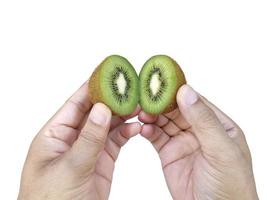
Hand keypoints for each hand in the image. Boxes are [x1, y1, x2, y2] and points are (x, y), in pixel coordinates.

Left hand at [18, 81, 140, 199]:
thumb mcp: (70, 168)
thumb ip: (88, 138)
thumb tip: (102, 109)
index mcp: (55, 134)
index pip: (76, 104)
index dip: (92, 87)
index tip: (109, 73)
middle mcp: (72, 138)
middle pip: (95, 112)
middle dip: (113, 100)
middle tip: (131, 90)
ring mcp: (89, 148)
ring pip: (108, 125)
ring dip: (123, 115)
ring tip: (139, 107)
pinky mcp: (102, 160)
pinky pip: (116, 140)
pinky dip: (127, 132)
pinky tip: (137, 128)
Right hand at [139, 85, 257, 199]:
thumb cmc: (230, 187)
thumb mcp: (221, 150)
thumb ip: (204, 120)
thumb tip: (186, 91)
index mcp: (217, 125)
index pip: (195, 101)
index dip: (177, 91)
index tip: (160, 83)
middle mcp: (199, 130)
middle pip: (176, 109)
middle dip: (160, 103)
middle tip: (144, 98)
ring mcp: (183, 141)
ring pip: (164, 121)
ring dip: (151, 115)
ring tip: (141, 113)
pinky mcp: (169, 153)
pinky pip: (156, 137)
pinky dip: (148, 131)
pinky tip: (143, 129)